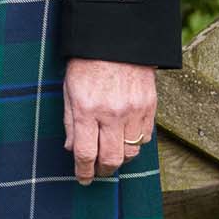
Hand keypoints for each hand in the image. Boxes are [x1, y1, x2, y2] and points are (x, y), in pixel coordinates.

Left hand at [62, 57, 157, 184]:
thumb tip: (72, 149)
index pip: (85, 152)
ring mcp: (133, 111)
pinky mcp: (150, 107)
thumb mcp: (69, 89)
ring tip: (111, 156)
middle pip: (111, 159)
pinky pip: (145, 138)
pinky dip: (134, 144)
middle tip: (98, 172)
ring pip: (131, 153)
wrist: (116, 38)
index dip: (83, 171)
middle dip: (103, 171)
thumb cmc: (87, 63)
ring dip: (120, 160)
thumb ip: (70, 121)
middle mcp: (111, 113)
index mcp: (87, 108)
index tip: (83, 179)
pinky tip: (125, 138)